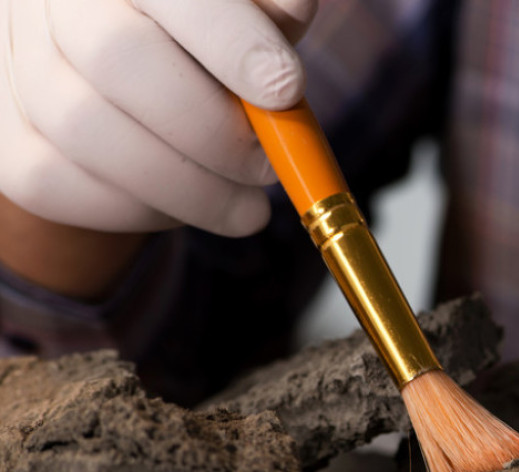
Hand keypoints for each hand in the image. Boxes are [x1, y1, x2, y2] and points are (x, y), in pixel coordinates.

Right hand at [0, 0, 316, 235]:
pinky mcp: (6, 140)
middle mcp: (50, 0)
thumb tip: (296, 8)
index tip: (286, 89)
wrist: (133, 79)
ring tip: (247, 207)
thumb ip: (271, 10)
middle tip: (267, 167)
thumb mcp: (249, 12)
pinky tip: (187, 203)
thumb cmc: (208, 38)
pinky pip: (58, 185)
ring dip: (187, 187)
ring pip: (85, 133)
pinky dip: (138, 209)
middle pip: (116, 57)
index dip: (230, 40)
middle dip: (210, 129)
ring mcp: (17, 66)